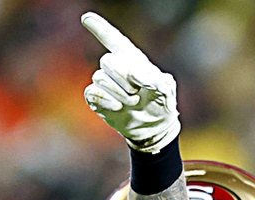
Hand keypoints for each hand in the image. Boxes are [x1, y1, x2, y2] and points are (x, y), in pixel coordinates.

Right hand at [80, 12, 179, 152]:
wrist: (154, 127)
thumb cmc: (161, 103)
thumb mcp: (166, 90)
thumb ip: (156, 80)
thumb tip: (138, 76)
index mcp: (132, 59)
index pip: (114, 40)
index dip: (101, 28)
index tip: (87, 18)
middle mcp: (116, 68)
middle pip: (108, 61)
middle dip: (124, 77)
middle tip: (137, 91)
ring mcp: (106, 82)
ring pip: (100, 77)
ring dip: (120, 92)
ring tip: (133, 101)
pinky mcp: (97, 98)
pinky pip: (92, 92)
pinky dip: (106, 99)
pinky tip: (118, 106)